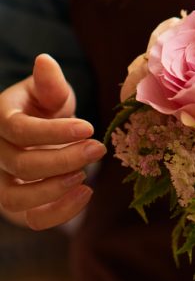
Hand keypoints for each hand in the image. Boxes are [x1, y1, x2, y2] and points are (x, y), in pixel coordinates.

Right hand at [0, 54, 104, 228]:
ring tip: (87, 177)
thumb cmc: (45, 106)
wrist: (41, 130)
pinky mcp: (19, 204)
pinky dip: (58, 214)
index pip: (20, 130)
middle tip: (98, 149)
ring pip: (16, 199)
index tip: (90, 127)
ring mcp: (3, 181)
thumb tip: (45, 61)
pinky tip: (85, 194)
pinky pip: (31, 219)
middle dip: (64, 159)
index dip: (54, 131)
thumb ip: (49, 83)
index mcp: (1, 120)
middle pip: (21, 165)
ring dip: (54, 191)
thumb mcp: (49, 91)